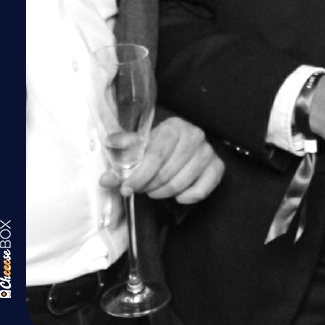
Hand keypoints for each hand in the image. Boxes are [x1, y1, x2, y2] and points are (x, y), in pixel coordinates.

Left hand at [102, 116, 224, 203]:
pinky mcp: (217, 167)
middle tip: (140, 189)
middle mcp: (195, 135)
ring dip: (164, 192)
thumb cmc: (157, 145)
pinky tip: (177, 195)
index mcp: (173, 127)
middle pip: (168, 171)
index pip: (156, 155)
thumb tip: (106, 171)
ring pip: (182, 183)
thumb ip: (121, 158)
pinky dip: (186, 197)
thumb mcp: (138, 147)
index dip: (139, 175)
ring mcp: (208, 152)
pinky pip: (201, 190)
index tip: (126, 189)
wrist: (181, 144)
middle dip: (149, 186)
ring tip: (155, 190)